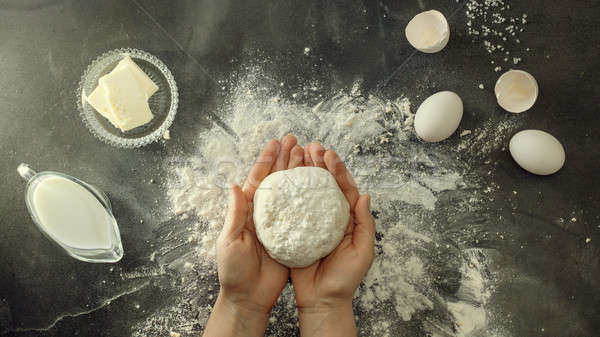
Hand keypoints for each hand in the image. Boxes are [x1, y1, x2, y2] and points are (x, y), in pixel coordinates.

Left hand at [203, 135, 303, 336]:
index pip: (258, 179)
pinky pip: (303, 213)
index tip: (277, 143)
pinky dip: (310, 197)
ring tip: (310, 155)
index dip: (267, 160)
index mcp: (248, 211)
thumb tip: (234, 185)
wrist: (249, 297)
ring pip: (291, 192)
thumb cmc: (234, 270)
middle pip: (278, 180)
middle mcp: (266, 213)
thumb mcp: (230, 240)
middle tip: (298, 141)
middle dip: (286, 159)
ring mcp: (280, 223)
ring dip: (299, 172)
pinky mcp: (292, 236)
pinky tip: (320, 185)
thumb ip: (235, 214)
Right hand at [291, 142, 375, 336]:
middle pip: (323, 184)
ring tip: (296, 153)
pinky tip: (281, 179)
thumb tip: (364, 195)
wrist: (323, 300)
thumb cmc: (345, 278)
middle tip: (310, 146)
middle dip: (318, 164)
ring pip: (307, 192)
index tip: (328, 154)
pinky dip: (287, 192)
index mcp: (346, 218)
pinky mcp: (294, 231)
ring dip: (302, 172)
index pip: (342, 188)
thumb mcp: (362, 251)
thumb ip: (364, 223)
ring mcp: (310, 222)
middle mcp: (328, 216)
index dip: (336, 170)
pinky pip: (290, 209)